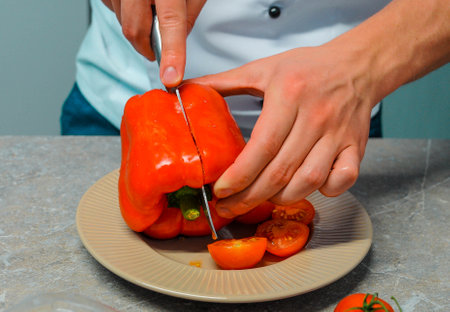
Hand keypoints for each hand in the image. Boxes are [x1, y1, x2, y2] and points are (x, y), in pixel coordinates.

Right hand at [101, 0, 205, 86]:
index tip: (171, 78)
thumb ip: (188, 15)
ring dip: (138, 29)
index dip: (171, 54)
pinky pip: (111, 9)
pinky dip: (125, 14)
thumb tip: (175, 44)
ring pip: (122, 22)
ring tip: (151, 11)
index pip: (169, 23)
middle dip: (148, 49)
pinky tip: (137, 3)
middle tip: (160, 54)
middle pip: (135, 30)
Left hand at [188, 41, 376, 217]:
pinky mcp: (357, 146)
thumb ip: (224, 82)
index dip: (240, 175)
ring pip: (310, 181)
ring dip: (281, 198)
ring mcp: (339, 134)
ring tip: (260, 198)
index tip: (221, 191)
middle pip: (281, 171)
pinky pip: (344, 179)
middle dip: (250, 197)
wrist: (356, 65)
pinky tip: (306, 187)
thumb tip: (186, 90)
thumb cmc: (308, 67)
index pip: (262, 146)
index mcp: (289, 95)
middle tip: (230, 207)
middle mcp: (316, 117)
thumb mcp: (263, 68)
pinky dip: (326, 191)